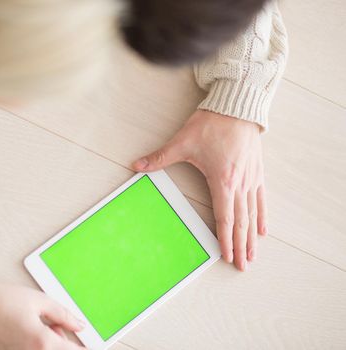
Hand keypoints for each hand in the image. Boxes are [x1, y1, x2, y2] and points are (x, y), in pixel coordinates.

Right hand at [0, 282, 85, 349]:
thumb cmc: (3, 300)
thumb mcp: (40, 301)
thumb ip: (64, 315)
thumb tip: (80, 326)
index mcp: (42, 342)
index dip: (84, 349)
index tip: (91, 347)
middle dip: (62, 342)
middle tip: (54, 326)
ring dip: (47, 344)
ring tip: (36, 326)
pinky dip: (33, 346)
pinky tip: (24, 333)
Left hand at [132, 110, 266, 270]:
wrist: (236, 107)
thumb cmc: (212, 125)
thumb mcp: (182, 142)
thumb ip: (159, 157)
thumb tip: (136, 166)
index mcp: (222, 181)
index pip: (224, 218)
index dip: (225, 240)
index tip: (227, 256)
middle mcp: (240, 184)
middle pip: (241, 222)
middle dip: (241, 245)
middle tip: (242, 265)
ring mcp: (251, 179)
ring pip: (253, 214)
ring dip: (252, 236)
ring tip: (253, 254)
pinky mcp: (257, 172)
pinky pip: (261, 199)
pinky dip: (262, 216)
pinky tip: (264, 229)